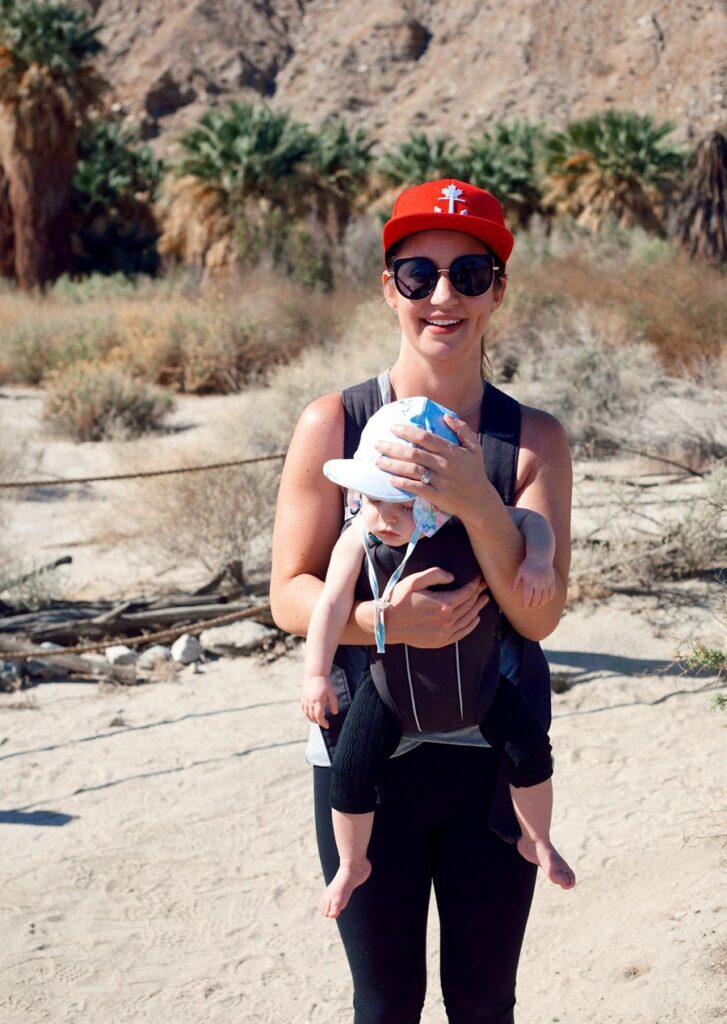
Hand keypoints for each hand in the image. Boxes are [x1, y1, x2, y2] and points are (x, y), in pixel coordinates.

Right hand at [301, 675, 338, 727]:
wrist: (315, 674)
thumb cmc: (325, 682)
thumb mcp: (332, 693)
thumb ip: (334, 703)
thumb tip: (335, 713)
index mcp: (319, 701)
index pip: (319, 716)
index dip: (323, 723)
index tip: (327, 725)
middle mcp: (311, 702)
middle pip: (312, 717)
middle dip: (318, 722)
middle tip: (323, 723)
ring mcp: (306, 700)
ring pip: (307, 714)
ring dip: (312, 719)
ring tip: (317, 721)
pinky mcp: (303, 697)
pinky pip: (303, 708)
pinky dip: (306, 713)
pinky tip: (309, 714)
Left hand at [373, 413, 490, 522]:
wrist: (479, 501)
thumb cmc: (475, 471)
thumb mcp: (474, 448)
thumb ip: (462, 429)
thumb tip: (445, 415)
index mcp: (451, 451)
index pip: (426, 437)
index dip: (408, 432)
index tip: (393, 428)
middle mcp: (444, 465)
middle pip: (414, 454)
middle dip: (393, 448)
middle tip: (377, 444)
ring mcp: (440, 481)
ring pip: (413, 471)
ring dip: (393, 465)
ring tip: (378, 461)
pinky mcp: (437, 496)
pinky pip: (417, 489)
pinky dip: (403, 484)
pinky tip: (391, 480)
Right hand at [385, 567, 489, 647]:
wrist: (387, 624)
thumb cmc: (399, 600)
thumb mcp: (415, 580)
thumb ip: (435, 574)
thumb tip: (453, 577)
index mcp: (443, 604)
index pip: (467, 592)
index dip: (475, 584)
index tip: (478, 577)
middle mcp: (447, 620)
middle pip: (470, 605)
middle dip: (478, 593)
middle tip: (484, 586)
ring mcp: (445, 633)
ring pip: (468, 619)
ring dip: (478, 608)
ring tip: (484, 600)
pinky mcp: (441, 641)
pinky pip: (462, 633)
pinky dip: (471, 625)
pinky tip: (475, 619)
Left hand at [513, 556, 555, 607]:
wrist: (540, 556)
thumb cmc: (528, 564)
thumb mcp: (520, 571)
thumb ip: (516, 581)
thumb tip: (511, 590)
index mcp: (529, 581)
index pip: (527, 596)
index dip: (525, 603)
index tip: (523, 607)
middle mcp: (538, 583)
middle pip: (536, 598)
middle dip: (532, 605)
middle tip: (529, 606)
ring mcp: (546, 582)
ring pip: (545, 597)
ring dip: (541, 603)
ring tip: (537, 605)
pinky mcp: (551, 581)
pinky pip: (552, 592)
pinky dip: (549, 598)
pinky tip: (545, 600)